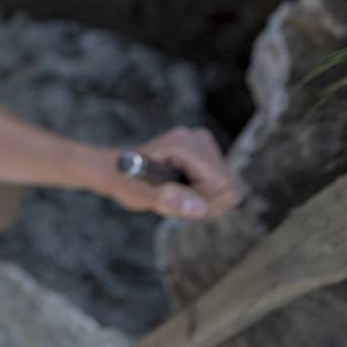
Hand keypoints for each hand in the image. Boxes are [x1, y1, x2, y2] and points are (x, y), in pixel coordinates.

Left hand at [100, 127, 244, 218]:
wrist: (117, 170)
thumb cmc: (126, 181)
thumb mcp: (142, 195)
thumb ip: (169, 199)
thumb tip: (198, 208)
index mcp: (184, 144)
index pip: (223, 184)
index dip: (206, 202)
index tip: (180, 203)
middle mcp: (198, 138)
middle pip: (229, 185)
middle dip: (204, 201)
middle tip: (174, 200)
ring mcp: (203, 143)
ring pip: (227, 186)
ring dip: (203, 199)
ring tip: (174, 194)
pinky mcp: (206, 152)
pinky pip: (221, 183)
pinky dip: (203, 194)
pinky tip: (180, 189)